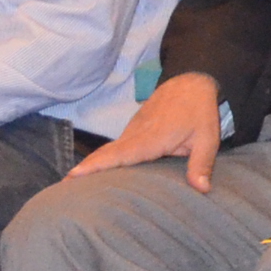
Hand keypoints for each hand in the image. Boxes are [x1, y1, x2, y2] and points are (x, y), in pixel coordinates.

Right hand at [77, 72, 220, 183]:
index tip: (74, 175)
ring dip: (91, 164)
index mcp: (151, 139)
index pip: (120, 155)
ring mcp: (133, 129)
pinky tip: (94, 169)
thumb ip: (202, 164)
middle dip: (85, 168)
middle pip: (106, 153)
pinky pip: (116, 145)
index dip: (97, 166)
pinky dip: (102, 157)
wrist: (193, 81)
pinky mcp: (135, 128)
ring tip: (72, 183)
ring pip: (109, 149)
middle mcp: (136, 134)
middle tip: (63, 186)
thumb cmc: (200, 111)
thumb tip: (202, 189)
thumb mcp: (208, 139)